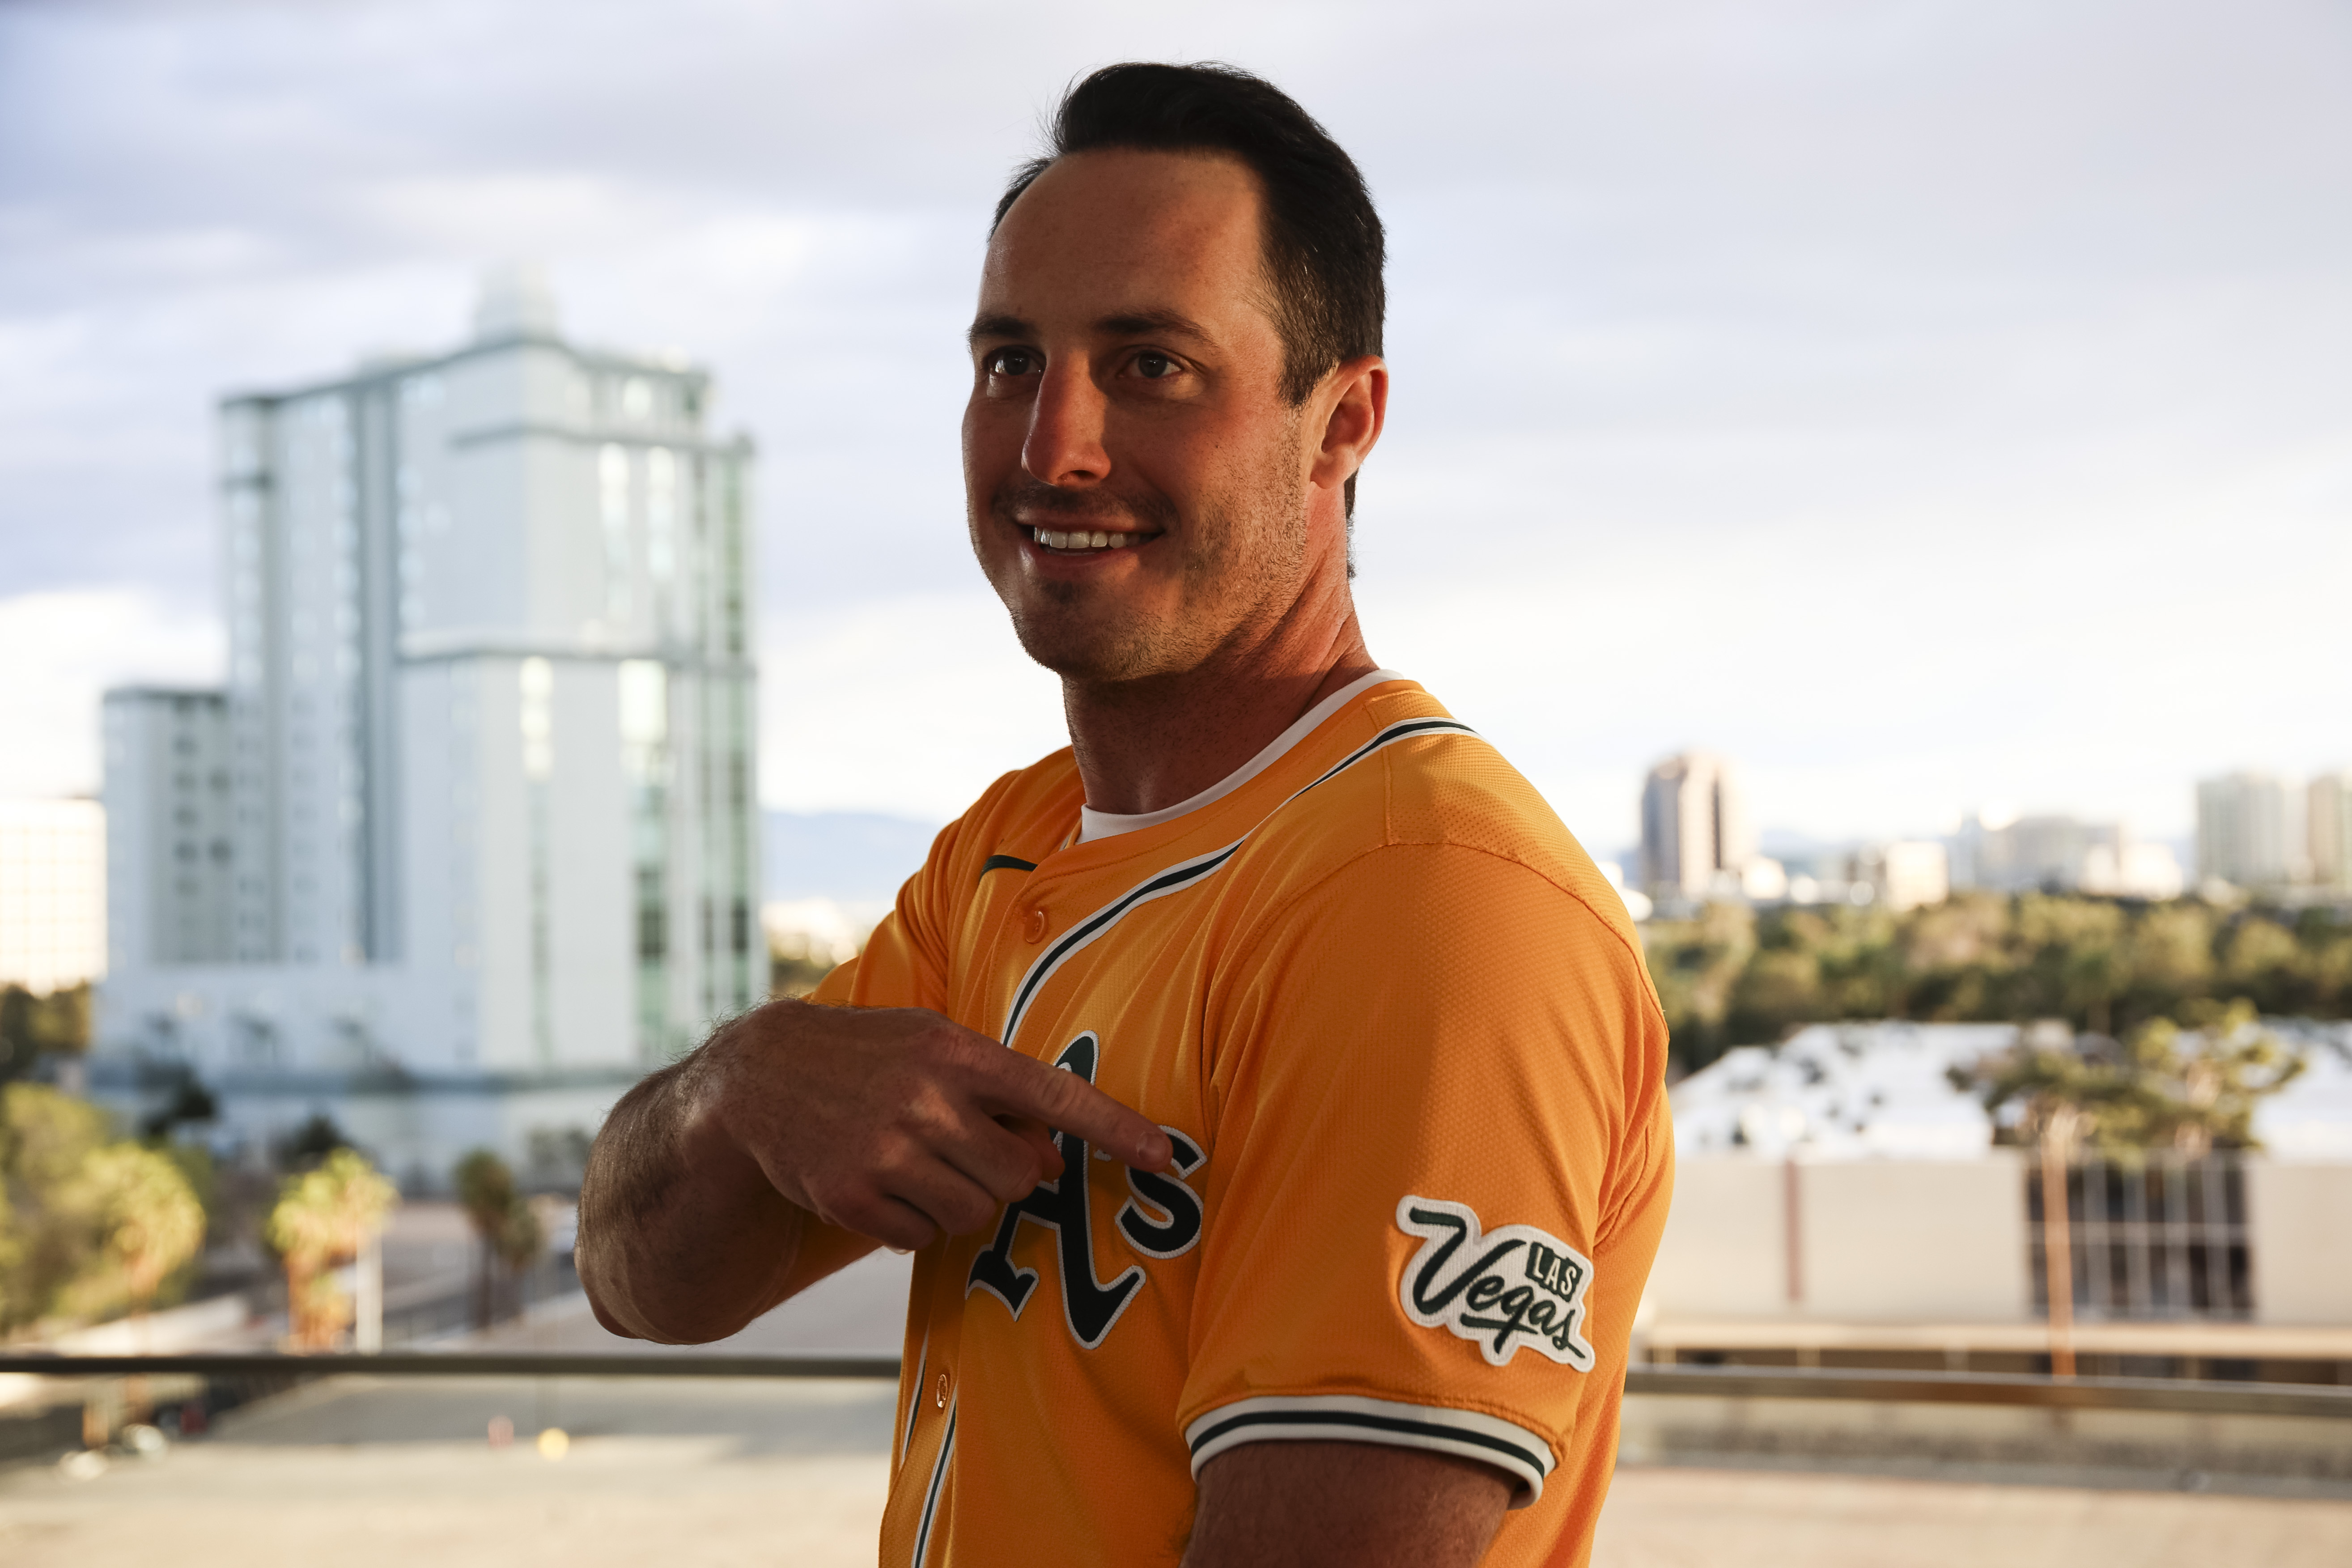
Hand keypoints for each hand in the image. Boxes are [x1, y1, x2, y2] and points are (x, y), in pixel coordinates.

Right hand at [694, 1000, 1173, 1251]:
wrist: (759, 1074)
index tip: (1166, 1156)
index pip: (1056, 1094)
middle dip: (1006, 1172)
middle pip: (1019, 1176)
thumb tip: (1056, 1159)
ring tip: (920, 1160)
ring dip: (960, 1199)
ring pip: (974, 1213)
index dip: (1116, 1130)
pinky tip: (884, 1181)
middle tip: (967, 1148)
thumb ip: (1000, 1094)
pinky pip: (922, 1239)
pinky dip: (914, 1221)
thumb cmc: (870, 1055)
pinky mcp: (850, 1198)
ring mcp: (885, 1153)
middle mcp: (926, 1102)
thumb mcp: (934, 1045)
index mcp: (956, 1053)